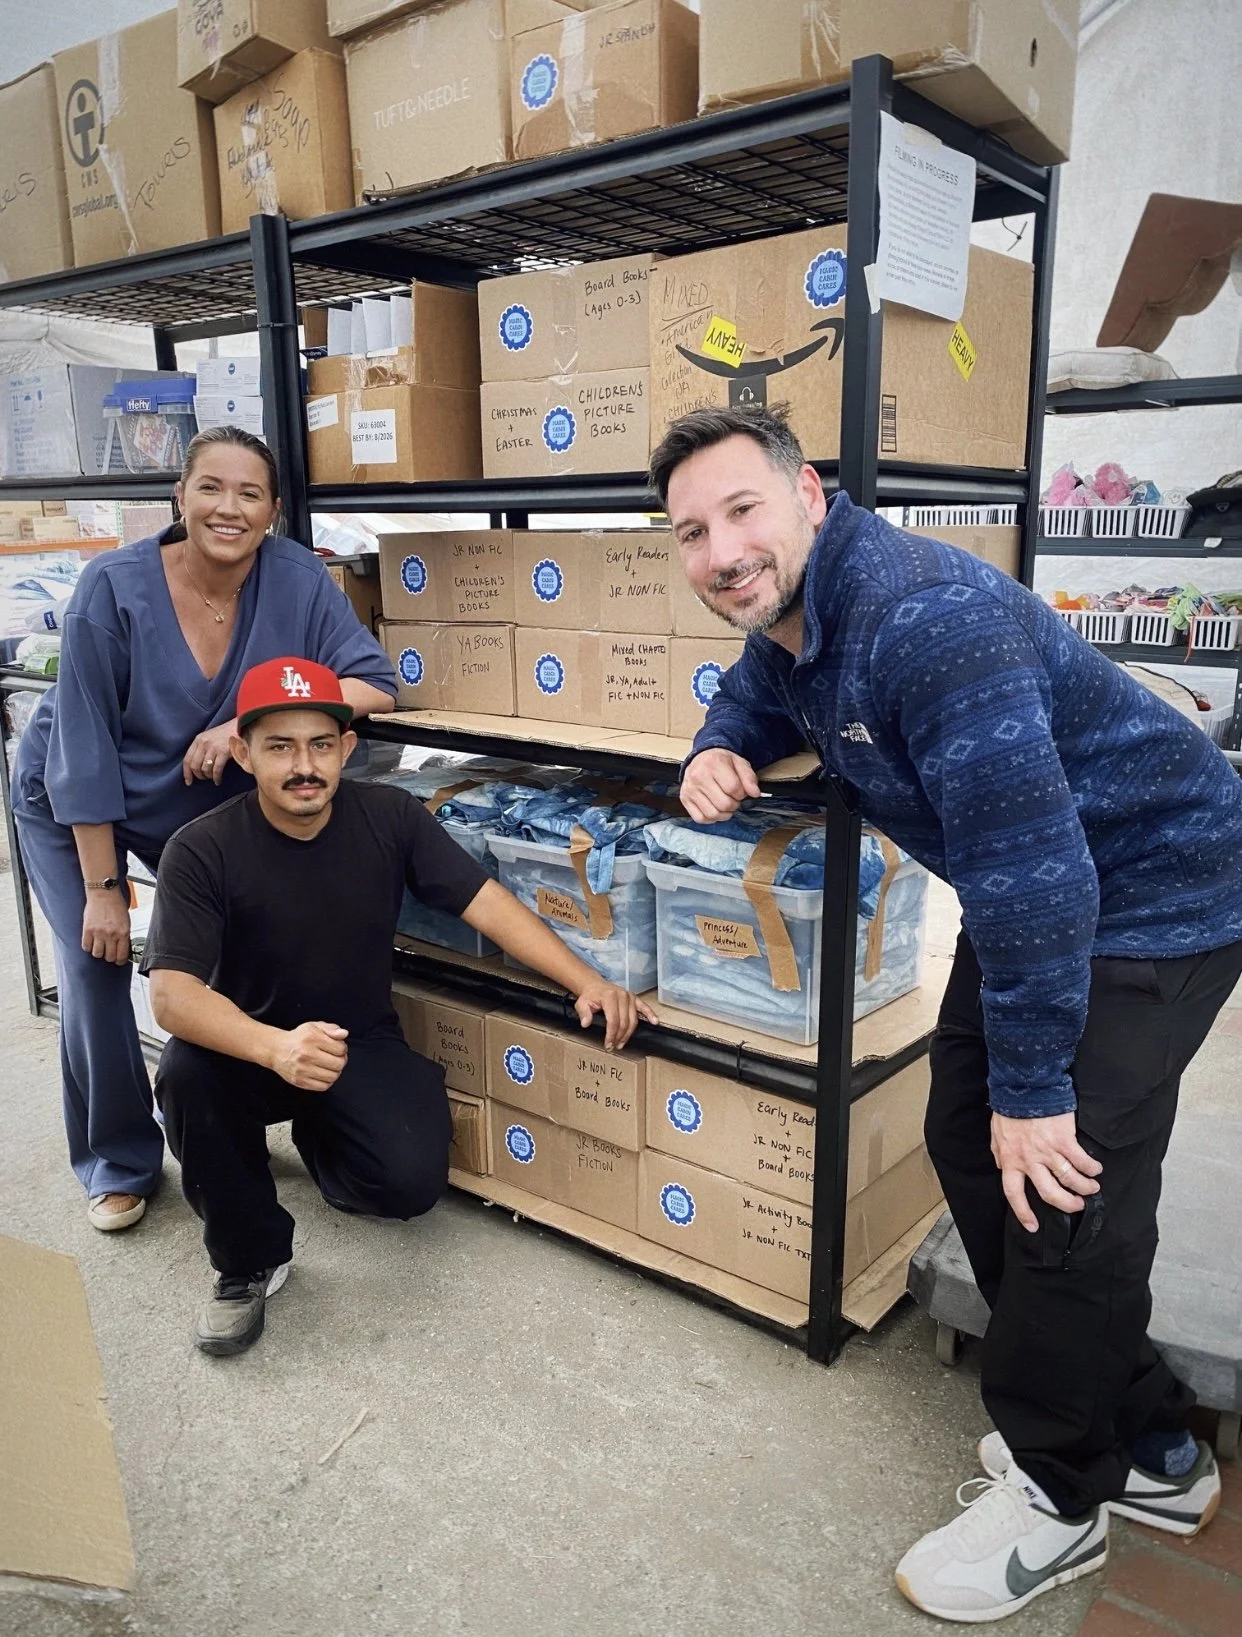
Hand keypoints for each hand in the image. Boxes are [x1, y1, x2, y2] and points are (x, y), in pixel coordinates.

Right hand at [81, 888, 130, 964]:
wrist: (104, 893)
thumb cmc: (116, 905)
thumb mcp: (126, 921)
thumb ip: (124, 935)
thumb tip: (122, 949)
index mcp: (123, 932)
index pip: (122, 955)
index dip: (120, 961)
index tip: (119, 960)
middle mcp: (111, 934)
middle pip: (109, 957)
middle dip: (110, 957)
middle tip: (109, 952)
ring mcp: (98, 932)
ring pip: (97, 954)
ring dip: (98, 952)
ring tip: (100, 946)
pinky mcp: (87, 930)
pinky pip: (86, 946)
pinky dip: (88, 947)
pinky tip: (91, 942)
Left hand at [183, 720, 237, 786]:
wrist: (242, 725)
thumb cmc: (226, 733)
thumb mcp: (210, 737)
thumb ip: (202, 747)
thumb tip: (197, 766)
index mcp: (198, 739)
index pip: (187, 759)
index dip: (186, 773)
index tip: (188, 782)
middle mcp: (203, 743)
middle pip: (195, 766)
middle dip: (199, 776)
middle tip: (204, 779)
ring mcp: (213, 747)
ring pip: (205, 769)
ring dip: (209, 777)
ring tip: (213, 778)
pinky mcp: (223, 752)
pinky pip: (216, 769)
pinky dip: (216, 777)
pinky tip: (218, 781)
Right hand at [270, 1022, 348, 1091]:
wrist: (277, 1050)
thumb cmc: (298, 1038)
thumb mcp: (314, 1027)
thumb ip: (331, 1028)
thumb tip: (344, 1034)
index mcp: (312, 1039)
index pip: (341, 1049)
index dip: (343, 1049)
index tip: (338, 1048)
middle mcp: (307, 1054)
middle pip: (339, 1064)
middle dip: (341, 1061)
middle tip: (335, 1058)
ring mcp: (303, 1069)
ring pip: (332, 1076)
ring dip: (335, 1072)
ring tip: (329, 1066)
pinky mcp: (300, 1081)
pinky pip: (323, 1086)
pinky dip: (327, 1081)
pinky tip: (323, 1074)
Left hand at [573, 982, 657, 1050]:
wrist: (595, 986)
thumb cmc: (590, 996)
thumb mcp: (582, 1004)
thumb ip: (583, 1013)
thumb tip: (586, 1023)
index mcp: (610, 997)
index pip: (613, 1020)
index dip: (611, 1034)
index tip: (608, 1044)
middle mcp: (622, 996)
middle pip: (624, 1022)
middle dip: (619, 1037)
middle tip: (613, 1046)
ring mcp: (630, 997)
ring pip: (633, 1020)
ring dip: (628, 1034)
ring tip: (621, 1043)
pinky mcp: (634, 998)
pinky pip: (644, 1007)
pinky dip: (650, 1014)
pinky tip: (654, 1021)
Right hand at [678, 748, 760, 822]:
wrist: (700, 757)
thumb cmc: (721, 762)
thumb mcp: (739, 763)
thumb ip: (749, 777)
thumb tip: (755, 794)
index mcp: (714, 764)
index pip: (734, 788)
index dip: (742, 794)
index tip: (740, 791)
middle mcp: (699, 776)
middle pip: (724, 804)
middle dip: (734, 805)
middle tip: (733, 799)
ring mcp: (690, 789)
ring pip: (712, 814)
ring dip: (724, 814)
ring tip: (725, 805)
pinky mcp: (685, 799)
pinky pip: (700, 818)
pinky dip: (711, 818)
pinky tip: (715, 809)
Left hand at [990, 1111, 1101, 1231]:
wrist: (1024, 1087)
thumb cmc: (1010, 1109)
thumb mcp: (997, 1134)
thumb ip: (1001, 1153)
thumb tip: (1004, 1167)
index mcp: (1011, 1159)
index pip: (1014, 1193)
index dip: (1023, 1212)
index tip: (1032, 1226)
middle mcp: (1030, 1160)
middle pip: (1049, 1193)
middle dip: (1066, 1204)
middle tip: (1077, 1205)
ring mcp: (1048, 1151)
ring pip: (1069, 1179)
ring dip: (1084, 1187)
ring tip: (1092, 1187)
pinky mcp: (1065, 1139)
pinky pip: (1082, 1161)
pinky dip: (1091, 1168)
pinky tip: (1096, 1169)